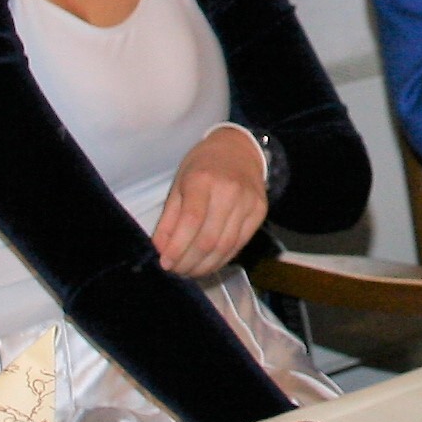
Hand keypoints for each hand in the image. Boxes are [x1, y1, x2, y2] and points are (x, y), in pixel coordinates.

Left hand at [153, 125, 270, 277]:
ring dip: (205, 266)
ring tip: (190, 271)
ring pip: (226, 246)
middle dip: (189, 262)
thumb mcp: (179, 184)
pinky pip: (239, 244)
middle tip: (176, 271)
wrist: (239, 150)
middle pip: (209, 239)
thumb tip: (161, 249)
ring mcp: (248, 202)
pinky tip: (209, 263)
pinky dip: (222, 259)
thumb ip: (169, 218)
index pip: (191, 221)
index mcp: (203, 179)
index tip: (166, 263)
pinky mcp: (260, 212)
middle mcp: (229, 191)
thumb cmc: (203, 166)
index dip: (178, 247)